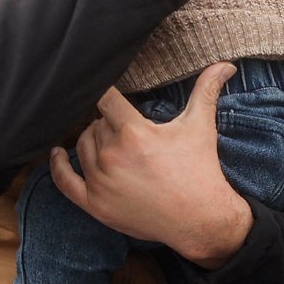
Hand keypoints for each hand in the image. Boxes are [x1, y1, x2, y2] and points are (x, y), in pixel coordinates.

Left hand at [50, 63, 252, 269]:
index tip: (108, 90)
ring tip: (112, 142)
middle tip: (129, 131)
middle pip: (95, 124)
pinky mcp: (95, 204)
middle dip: (109, 123)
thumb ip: (206, 90)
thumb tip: (226, 64)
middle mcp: (111, 155)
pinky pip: (65, 182)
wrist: (201, 219)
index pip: (105, 99)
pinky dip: (58, 166)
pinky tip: (57, 154)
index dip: (107, 93)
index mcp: (133, 133)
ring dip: (92, 140)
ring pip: (81, 146)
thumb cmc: (200, 170)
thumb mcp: (201, 127)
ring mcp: (100, 181)